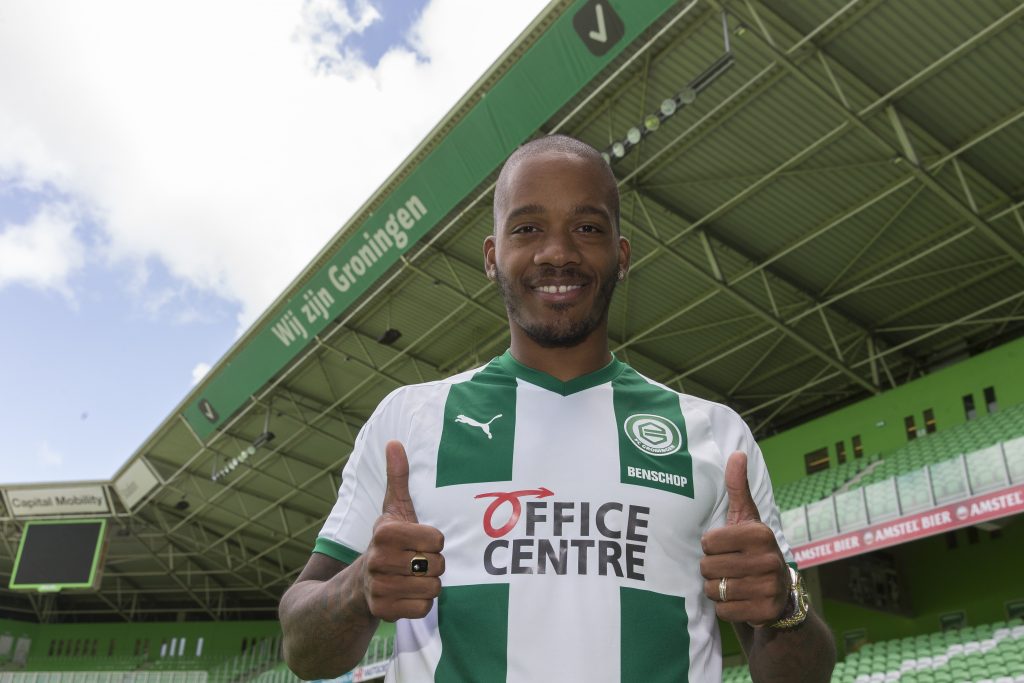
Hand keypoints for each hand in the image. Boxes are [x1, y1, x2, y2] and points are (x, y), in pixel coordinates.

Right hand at [362, 440, 444, 620]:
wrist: (358, 584)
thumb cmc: (387, 542)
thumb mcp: (393, 510)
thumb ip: (397, 477)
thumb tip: (394, 442)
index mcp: (385, 532)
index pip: (437, 539)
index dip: (433, 542)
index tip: (417, 542)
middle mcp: (378, 559)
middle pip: (438, 565)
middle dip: (433, 565)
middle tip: (415, 562)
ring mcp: (379, 587)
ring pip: (433, 588)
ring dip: (428, 584)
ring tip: (412, 577)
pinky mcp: (383, 611)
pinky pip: (423, 608)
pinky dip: (420, 604)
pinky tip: (407, 594)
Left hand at [700, 451, 788, 626]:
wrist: (779, 595)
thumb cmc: (753, 550)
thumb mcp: (747, 518)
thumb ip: (738, 487)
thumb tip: (738, 453)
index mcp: (760, 534)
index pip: (708, 542)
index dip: (710, 547)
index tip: (725, 548)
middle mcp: (768, 560)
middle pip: (707, 567)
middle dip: (711, 570)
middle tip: (727, 568)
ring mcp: (769, 588)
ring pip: (714, 590)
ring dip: (716, 589)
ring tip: (732, 583)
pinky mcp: (765, 612)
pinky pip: (724, 611)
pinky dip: (725, 608)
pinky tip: (738, 600)